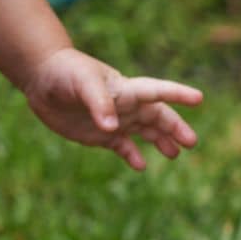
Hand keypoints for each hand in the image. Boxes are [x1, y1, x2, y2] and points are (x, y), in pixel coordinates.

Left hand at [22, 47, 203, 170]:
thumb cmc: (64, 73)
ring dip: (160, 141)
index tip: (198, 98)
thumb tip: (112, 129)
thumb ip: (98, 104)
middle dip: (174, 128)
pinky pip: (122, 146)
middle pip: (157, 116)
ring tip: (175, 155)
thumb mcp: (81, 83)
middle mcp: (125, 105)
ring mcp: (114, 120)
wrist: (42, 80)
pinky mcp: (100, 135)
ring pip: (145, 132)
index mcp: (125, 88)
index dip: (177, 94)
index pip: (157, 91)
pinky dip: (132, 156)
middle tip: (191, 142)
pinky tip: (140, 166)